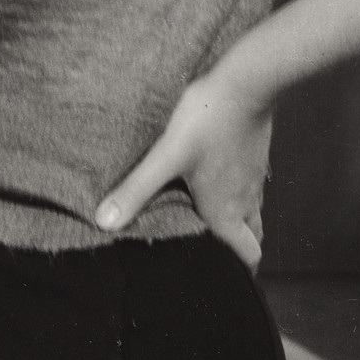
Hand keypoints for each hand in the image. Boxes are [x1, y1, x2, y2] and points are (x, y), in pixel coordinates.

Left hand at [95, 76, 272, 272]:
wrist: (247, 82)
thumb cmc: (207, 120)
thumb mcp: (165, 157)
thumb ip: (136, 190)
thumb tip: (104, 223)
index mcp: (227, 211)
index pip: (246, 256)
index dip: (235, 271)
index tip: (219, 277)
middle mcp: (246, 199)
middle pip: (252, 238)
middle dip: (238, 250)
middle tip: (213, 250)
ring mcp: (254, 177)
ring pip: (253, 211)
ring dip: (238, 220)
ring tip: (209, 217)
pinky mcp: (255, 155)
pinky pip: (250, 185)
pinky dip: (237, 192)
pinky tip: (215, 178)